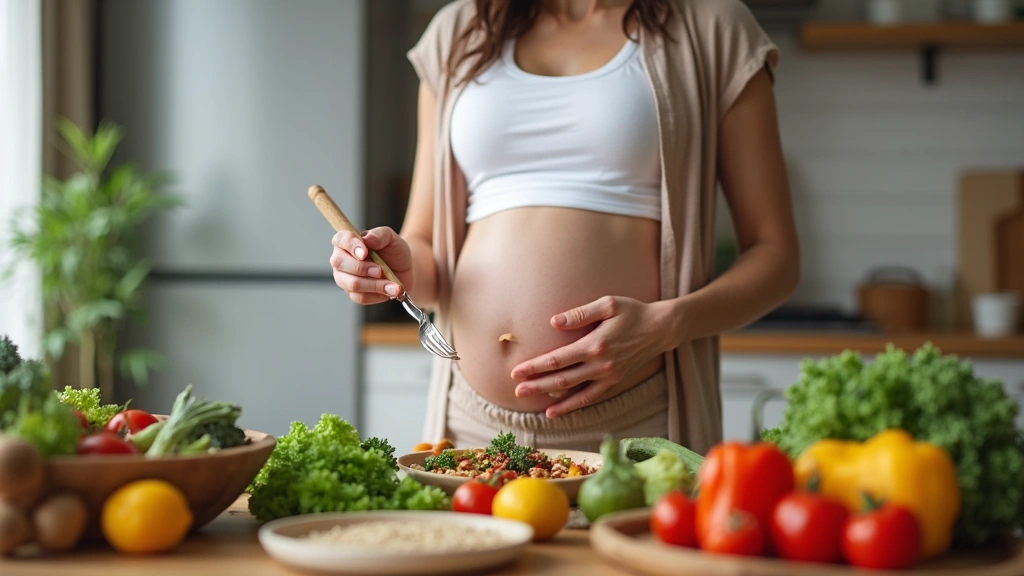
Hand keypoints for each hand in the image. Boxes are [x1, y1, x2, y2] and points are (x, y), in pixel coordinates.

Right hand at [330, 226, 414, 304]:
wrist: (405, 271)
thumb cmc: (394, 252)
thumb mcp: (391, 238)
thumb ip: (380, 234)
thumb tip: (367, 238)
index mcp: (347, 241)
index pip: (340, 239)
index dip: (351, 246)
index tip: (365, 253)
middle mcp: (341, 259)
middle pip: (340, 264)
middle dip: (362, 268)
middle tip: (380, 270)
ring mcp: (344, 278)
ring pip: (352, 284)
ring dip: (374, 285)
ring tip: (392, 285)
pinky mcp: (353, 294)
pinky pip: (360, 297)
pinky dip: (378, 295)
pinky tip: (389, 291)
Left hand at [510, 296, 674, 417]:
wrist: (661, 328)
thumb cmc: (633, 312)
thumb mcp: (608, 304)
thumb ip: (580, 314)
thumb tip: (554, 322)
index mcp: (595, 344)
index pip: (557, 359)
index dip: (535, 367)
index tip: (516, 371)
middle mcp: (601, 365)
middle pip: (561, 379)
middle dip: (536, 386)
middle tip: (515, 391)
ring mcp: (608, 377)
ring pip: (573, 392)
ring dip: (550, 399)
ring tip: (530, 404)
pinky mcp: (614, 382)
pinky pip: (589, 399)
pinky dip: (571, 406)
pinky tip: (555, 411)